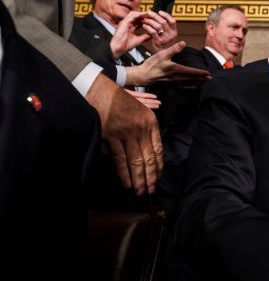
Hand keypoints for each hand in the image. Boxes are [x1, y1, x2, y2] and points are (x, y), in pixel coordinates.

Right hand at [85, 73, 163, 194]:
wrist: (98, 89)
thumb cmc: (117, 99)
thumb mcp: (139, 109)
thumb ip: (146, 127)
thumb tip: (149, 148)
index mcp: (151, 122)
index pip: (158, 149)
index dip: (159, 166)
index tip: (158, 177)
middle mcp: (141, 128)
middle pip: (149, 158)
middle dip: (151, 176)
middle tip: (151, 190)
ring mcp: (126, 133)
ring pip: (136, 161)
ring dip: (139, 179)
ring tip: (141, 191)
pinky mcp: (111, 136)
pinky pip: (120, 159)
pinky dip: (124, 173)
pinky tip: (127, 183)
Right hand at [110, 11, 149, 58]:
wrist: (118, 48)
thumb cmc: (126, 45)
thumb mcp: (139, 40)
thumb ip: (145, 36)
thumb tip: (152, 35)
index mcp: (130, 27)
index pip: (138, 21)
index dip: (144, 20)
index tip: (151, 19)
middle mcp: (127, 23)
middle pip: (136, 16)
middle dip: (143, 15)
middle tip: (151, 15)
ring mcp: (124, 22)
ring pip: (133, 14)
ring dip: (141, 14)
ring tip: (148, 14)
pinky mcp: (123, 23)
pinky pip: (131, 17)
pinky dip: (137, 15)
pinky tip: (143, 15)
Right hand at [125, 40, 210, 86]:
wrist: (143, 76)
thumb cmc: (151, 65)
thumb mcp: (162, 54)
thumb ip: (173, 49)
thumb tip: (183, 43)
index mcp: (176, 69)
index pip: (192, 72)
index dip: (201, 73)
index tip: (208, 73)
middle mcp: (177, 78)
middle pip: (193, 79)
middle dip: (202, 79)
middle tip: (211, 79)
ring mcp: (174, 83)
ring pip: (189, 84)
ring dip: (198, 83)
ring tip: (205, 83)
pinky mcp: (171, 85)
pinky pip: (183, 88)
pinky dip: (190, 88)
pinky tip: (194, 88)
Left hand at [142, 10, 177, 50]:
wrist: (163, 56)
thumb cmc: (164, 44)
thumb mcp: (169, 35)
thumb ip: (167, 27)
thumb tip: (161, 16)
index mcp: (174, 31)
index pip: (172, 20)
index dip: (166, 15)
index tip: (160, 12)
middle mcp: (171, 35)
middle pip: (163, 21)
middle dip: (155, 16)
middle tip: (149, 13)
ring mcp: (165, 38)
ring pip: (157, 25)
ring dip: (150, 21)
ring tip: (145, 19)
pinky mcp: (158, 41)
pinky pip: (152, 31)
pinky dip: (147, 27)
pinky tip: (144, 25)